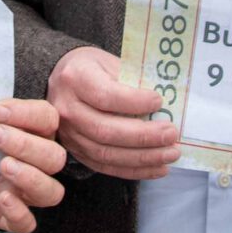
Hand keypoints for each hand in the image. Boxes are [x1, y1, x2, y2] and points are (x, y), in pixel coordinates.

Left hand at [0, 99, 67, 232]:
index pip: (48, 119)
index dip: (27, 114)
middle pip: (55, 157)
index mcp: (35, 134)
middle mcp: (38, 164)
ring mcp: (27, 193)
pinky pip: (27, 224)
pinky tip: (3, 198)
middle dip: (26, 144)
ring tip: (4, 165)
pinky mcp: (10, 216)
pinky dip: (18, 213)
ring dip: (30, 177)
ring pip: (51, 192)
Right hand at [46, 46, 180, 180]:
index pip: (105, 96)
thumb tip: (164, 105)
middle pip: (106, 130)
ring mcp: (70, 134)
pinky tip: (158, 168)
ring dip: (143, 158)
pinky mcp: (76, 152)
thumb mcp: (108, 61)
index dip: (134, 102)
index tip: (159, 102)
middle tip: (171, 134)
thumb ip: (132, 80)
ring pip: (106, 153)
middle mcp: (67, 109)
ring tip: (170, 154)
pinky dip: (134, 171)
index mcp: (76, 79)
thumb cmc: (91, 68)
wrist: (60, 81)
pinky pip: (106, 166)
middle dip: (143, 136)